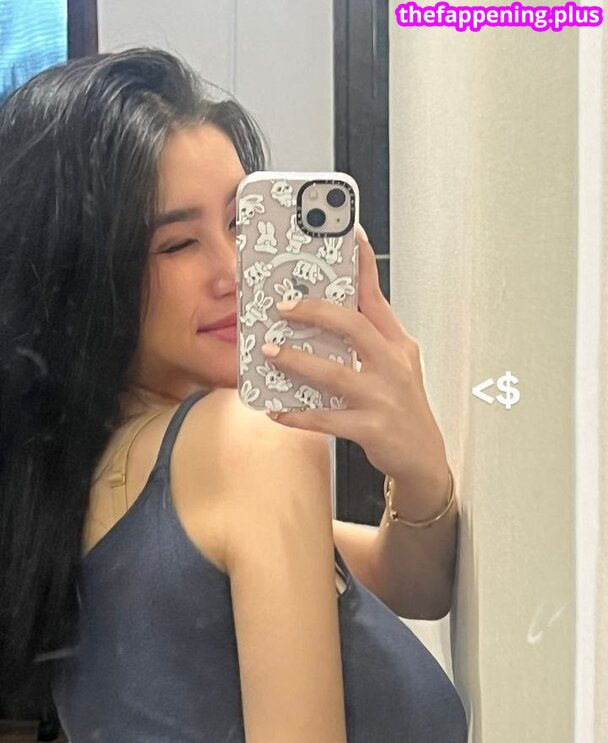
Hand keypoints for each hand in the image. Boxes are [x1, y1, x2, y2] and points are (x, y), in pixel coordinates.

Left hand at [264, 224, 448, 490]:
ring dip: (297, 361)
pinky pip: (326, 418)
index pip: (376, 298)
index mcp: (397, 344)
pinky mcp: (372, 428)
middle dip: (315, 312)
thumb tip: (319, 319)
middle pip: (354, 327)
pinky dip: (298, 414)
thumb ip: (367, 341)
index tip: (348, 234)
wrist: (424, 458)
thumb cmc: (401, 408)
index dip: (362, 265)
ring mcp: (383, 398)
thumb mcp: (395, 367)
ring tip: (270, 353)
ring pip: (334, 373)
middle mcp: (393, 365)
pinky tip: (277, 411)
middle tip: (282, 307)